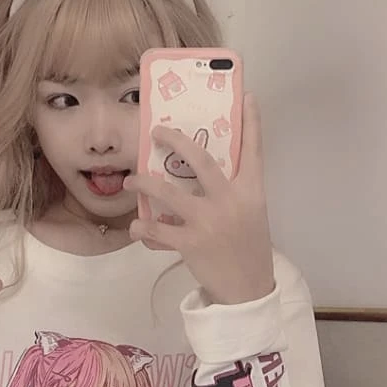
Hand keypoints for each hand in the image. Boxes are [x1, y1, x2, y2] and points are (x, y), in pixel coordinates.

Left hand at [125, 94, 273, 304]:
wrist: (248, 290)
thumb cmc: (247, 249)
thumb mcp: (250, 215)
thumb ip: (232, 193)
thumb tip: (201, 175)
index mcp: (251, 192)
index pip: (254, 150)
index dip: (251, 122)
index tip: (248, 96)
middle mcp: (230, 201)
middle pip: (200, 159)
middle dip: (175, 140)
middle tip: (156, 131)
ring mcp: (209, 221)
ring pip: (168, 191)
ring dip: (144, 183)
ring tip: (132, 181)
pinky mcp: (191, 243)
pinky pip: (157, 229)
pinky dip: (143, 227)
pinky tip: (137, 226)